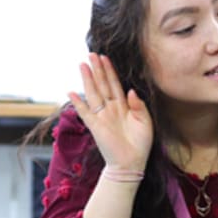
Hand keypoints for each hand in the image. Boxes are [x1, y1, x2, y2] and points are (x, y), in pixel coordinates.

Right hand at [68, 53, 153, 171]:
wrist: (132, 164)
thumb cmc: (140, 144)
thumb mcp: (145, 121)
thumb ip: (139, 105)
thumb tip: (130, 90)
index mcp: (124, 107)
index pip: (115, 84)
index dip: (110, 71)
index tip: (105, 57)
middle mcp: (111, 109)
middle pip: (102, 85)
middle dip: (97, 69)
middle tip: (91, 54)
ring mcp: (102, 117)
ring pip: (93, 93)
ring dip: (87, 79)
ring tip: (82, 65)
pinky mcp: (95, 126)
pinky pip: (85, 112)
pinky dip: (78, 103)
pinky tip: (71, 92)